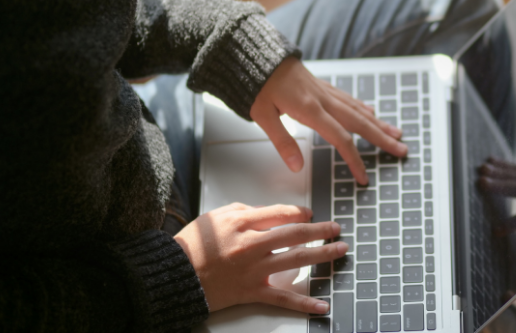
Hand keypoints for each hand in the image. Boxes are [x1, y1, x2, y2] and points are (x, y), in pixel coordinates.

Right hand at [173, 203, 345, 312]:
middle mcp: (251, 244)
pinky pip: (282, 298)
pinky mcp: (252, 291)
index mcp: (241, 222)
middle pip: (295, 234)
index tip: (309, 214)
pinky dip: (304, 303)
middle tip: (336, 228)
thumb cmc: (193, 245)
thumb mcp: (216, 217)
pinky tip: (322, 305)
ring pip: (296, 259)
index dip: (300, 213)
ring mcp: (254, 269)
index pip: (280, 213)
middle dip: (320, 230)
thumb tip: (270, 213)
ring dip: (322, 255)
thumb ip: (245, 211)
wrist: (175, 275)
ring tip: (340, 251)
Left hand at [251, 58, 406, 183]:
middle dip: (382, 139)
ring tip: (396, 133)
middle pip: (360, 123)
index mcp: (310, 110)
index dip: (354, 160)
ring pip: (358, 110)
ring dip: (379, 123)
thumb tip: (297, 167)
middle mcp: (323, 100)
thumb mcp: (263, 116)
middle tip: (402, 150)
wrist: (258, 53)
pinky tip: (372, 112)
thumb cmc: (258, 83)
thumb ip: (282, 142)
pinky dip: (363, 108)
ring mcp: (325, 91)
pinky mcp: (322, 86)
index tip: (363, 177)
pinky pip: (349, 99)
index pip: (341, 139)